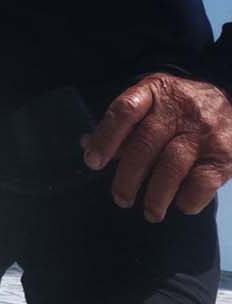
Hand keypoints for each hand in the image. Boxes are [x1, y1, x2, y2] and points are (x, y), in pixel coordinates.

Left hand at [83, 72, 231, 221]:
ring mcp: (205, 130)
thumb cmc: (180, 113)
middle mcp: (181, 108)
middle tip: (121, 198)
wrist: (231, 109)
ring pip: (171, 166)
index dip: (105, 138)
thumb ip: (122, 127)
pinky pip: (201, 183)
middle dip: (127, 178)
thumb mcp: (152, 106)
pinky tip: (180, 204)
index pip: (125, 111)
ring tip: (150, 211)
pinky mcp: (224, 154)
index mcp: (155, 91)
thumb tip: (87, 144)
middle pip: (145, 144)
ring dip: (156, 196)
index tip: (93, 162)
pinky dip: (187, 199)